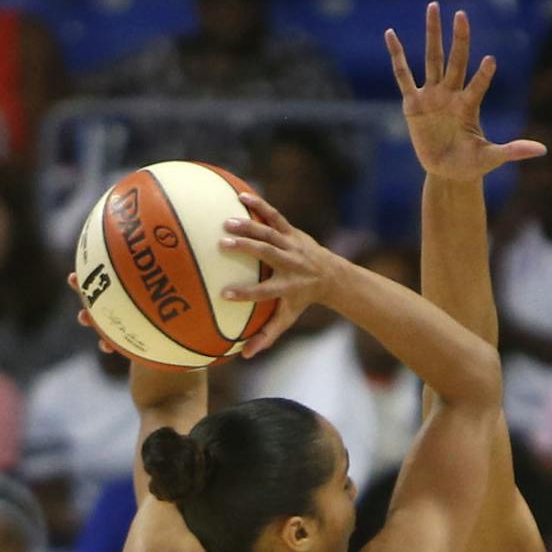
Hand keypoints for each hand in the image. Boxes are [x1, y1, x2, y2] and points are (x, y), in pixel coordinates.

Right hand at [217, 191, 341, 359]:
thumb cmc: (301, 299)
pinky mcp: (291, 231)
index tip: (225, 294)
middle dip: (247, 249)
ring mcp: (291, 245)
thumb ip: (267, 335)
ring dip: (249, 227)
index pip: (265, 292)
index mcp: (287, 287)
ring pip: (270, 233)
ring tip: (226, 222)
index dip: (246, 293)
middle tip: (222, 245)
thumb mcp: (287, 317)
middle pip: (268, 255)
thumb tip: (245, 355)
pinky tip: (240, 196)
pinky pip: (274, 216)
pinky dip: (259, 205)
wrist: (330, 275)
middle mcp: (290, 265)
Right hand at [388, 4, 545, 183]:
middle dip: (459, 38)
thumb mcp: (492, 158)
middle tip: (461, 14)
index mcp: (469, 106)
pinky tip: (391, 34)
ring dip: (433, 34)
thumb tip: (543, 150)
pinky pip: (403, 75)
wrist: (448, 174)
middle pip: (456, 61)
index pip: (478, 85)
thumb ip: (514, 150)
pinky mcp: (413, 104)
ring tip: (433, 7)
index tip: (491, 60)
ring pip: (432, 59)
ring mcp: (432, 96)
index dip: (483, 74)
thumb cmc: (471, 165)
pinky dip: (397, 56)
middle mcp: (451, 95)